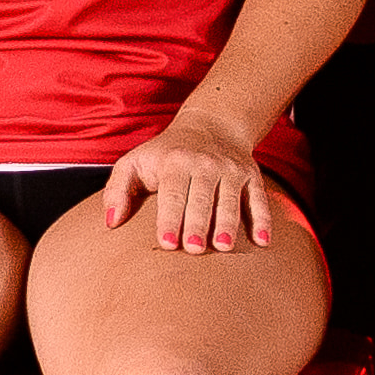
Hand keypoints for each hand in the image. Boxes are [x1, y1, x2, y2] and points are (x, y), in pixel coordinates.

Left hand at [113, 120, 275, 261]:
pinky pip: (259, 199)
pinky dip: (263, 219)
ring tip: (223, 247)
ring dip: (227, 224)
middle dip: (197, 224)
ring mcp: (231, 170)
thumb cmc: (165, 154)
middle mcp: (205, 164)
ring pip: (230, 200)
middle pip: (202, 198)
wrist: (211, 124)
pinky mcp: (251, 176)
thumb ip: (117, 190)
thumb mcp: (135, 162)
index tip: (166, 243)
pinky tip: (263, 241)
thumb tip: (111, 222)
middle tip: (194, 250)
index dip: (169, 218)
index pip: (172, 193)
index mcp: (175, 161)